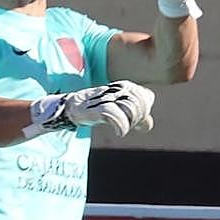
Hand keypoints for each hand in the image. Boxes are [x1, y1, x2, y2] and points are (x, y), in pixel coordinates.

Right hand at [25, 81, 154, 137]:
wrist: (71, 107)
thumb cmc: (96, 108)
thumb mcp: (117, 109)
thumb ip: (134, 115)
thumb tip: (148, 124)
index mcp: (124, 87)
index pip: (146, 97)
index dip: (144, 110)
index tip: (136, 119)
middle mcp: (117, 90)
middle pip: (141, 104)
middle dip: (138, 119)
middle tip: (128, 124)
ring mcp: (108, 98)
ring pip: (131, 109)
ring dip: (130, 123)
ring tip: (122, 127)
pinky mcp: (98, 108)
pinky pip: (117, 116)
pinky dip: (121, 127)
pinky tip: (119, 132)